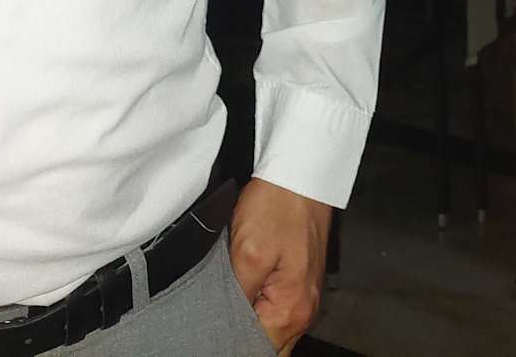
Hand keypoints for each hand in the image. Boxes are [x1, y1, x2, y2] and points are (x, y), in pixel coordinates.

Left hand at [228, 178, 331, 353]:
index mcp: (291, 309)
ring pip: (274, 329)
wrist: (299, 176)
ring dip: (251, 322)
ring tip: (225, 307)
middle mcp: (303, 310)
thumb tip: (227, 322)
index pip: (258, 349)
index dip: (231, 342)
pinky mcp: (300, 281)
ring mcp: (304, 296)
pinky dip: (261, 309)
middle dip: (242, 337)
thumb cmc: (277, 207)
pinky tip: (244, 296)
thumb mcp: (247, 251)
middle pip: (269, 344)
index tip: (211, 332)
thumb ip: (238, 294)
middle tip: (215, 321)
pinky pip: (279, 309)